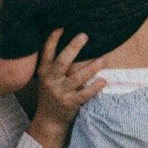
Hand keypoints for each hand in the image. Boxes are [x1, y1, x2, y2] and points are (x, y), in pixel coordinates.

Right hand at [29, 29, 103, 147]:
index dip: (53, 38)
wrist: (49, 121)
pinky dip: (94, 88)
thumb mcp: (47, 78)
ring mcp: (59, 93)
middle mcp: (50, 80)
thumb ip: (54, 64)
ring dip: (91, 68)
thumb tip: (70, 42)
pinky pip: (84, 94)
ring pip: (76, 78)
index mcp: (43, 71)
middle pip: (62, 61)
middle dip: (73, 47)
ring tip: (103, 59)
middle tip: (85, 36)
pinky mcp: (69, 104)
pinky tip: (104, 81)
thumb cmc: (51, 94)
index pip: (46, 52)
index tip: (62, 26)